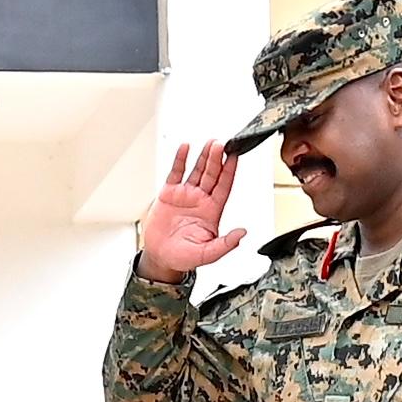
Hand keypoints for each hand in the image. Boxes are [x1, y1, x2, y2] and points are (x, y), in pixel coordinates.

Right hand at [138, 141, 247, 283]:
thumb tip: (242, 234)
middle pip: (212, 174)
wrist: (159, 258)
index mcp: (212, 211)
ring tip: (210, 143)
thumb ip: (225, 244)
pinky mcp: (169, 194)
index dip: (230, 171)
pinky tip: (185, 148)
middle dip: (217, 159)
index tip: (235, 156)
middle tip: (221, 144)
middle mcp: (200, 200)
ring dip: (203, 156)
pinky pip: (176, 173)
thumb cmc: (183, 257)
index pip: (224, 186)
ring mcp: (185, 195)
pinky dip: (180, 160)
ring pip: (197, 170)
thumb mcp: (208, 254)